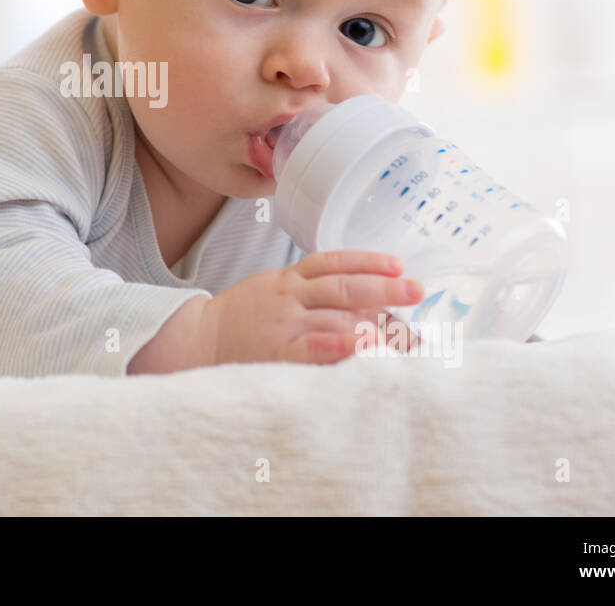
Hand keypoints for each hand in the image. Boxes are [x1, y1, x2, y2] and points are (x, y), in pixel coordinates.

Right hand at [197, 250, 423, 366]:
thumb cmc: (242, 319)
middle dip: (384, 288)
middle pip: (343, 287)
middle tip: (417, 290)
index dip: (367, 261)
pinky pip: (315, 345)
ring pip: (335, 316)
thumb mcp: (271, 291)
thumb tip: (358, 297)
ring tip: (405, 327)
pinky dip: (342, 343)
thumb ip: (307, 289)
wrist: (197, 340)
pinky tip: (366, 345)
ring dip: (374, 321)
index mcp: (288, 278)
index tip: (398, 265)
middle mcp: (289, 296)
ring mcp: (285, 323)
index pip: (333, 262)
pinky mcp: (279, 352)